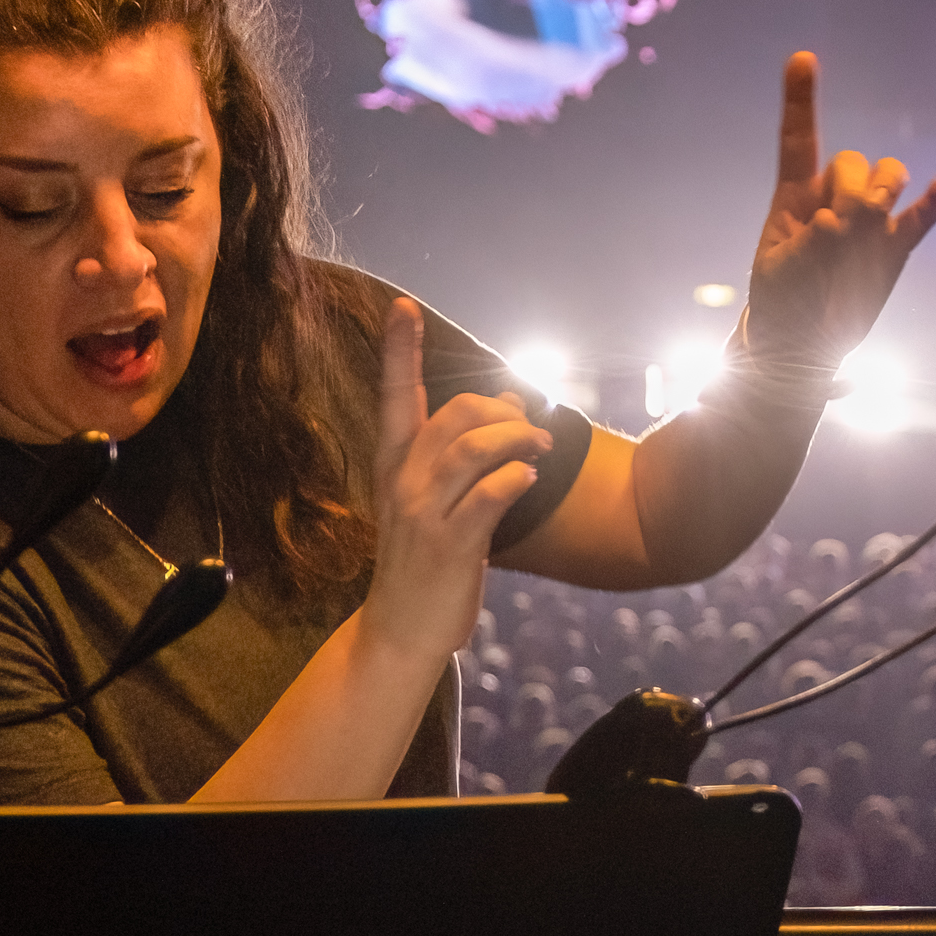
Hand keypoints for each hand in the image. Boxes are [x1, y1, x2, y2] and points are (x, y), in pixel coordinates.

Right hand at [363, 298, 548, 670]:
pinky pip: (491, 496)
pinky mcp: (450, 544)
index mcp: (394, 466)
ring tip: (540, 450)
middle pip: (454, 415)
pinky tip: (529, 482)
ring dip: (519, 440)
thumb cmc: (425, 562)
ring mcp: (424, 513)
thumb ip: (462, 459)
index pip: (395, 397)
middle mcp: (403, 482)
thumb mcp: (435, 503)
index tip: (403, 307)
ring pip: (474, 449)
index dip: (399, 351)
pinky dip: (516, 481)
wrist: (402, 629)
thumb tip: (508, 409)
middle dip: (501, 410)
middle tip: (531, 428)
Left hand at [745, 51, 935, 368]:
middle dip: (851, 185)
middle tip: (841, 228)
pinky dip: (933, 202)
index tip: (803, 58)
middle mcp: (835, 199)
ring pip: (887, 177)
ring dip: (886, 187)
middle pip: (852, 161)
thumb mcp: (781, 275)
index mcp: (795, 198)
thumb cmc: (781, 304)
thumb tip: (840, 222)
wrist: (805, 344)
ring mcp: (868, 222)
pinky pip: (919, 217)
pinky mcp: (894, 248)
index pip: (799, 139)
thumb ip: (811, 244)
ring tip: (872, 223)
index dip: (801, 99)